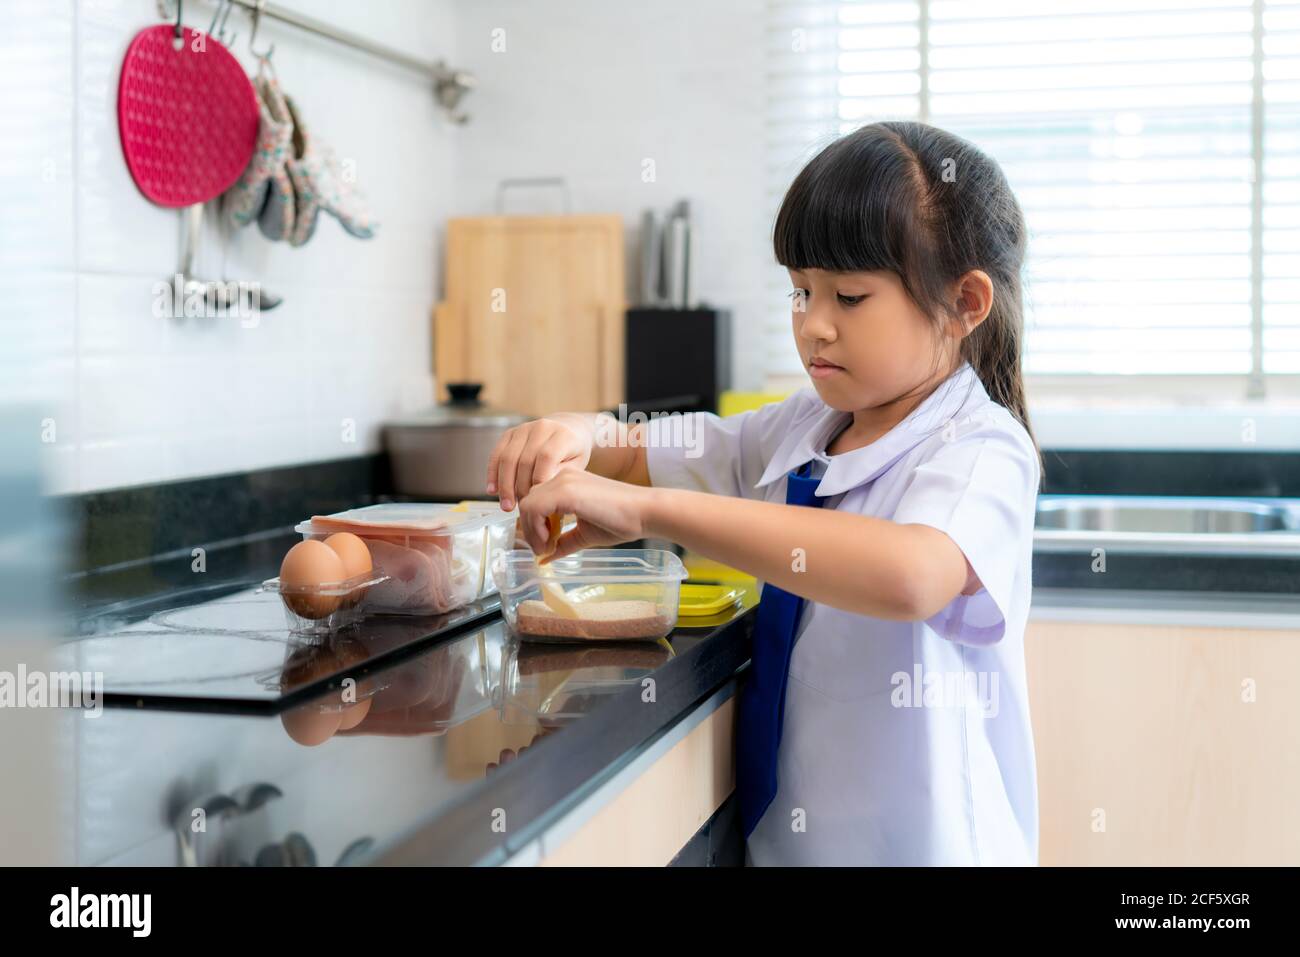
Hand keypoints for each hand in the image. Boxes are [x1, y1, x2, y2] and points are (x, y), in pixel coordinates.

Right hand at [485, 414, 593, 510]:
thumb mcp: (577, 466)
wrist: (568, 429)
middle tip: (520, 507)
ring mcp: (524, 428)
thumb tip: (540, 493)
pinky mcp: (510, 433)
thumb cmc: (573, 452)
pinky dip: (493, 473)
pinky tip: (493, 490)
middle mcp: (541, 428)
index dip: (539, 480)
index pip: (546, 457)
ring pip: (507, 458)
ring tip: (506, 504)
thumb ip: (560, 477)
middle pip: (524, 460)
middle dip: (520, 487)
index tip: (537, 500)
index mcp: (562, 435)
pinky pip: (497, 454)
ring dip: (504, 484)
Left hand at [517, 469, 657, 560]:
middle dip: (529, 529)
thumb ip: (564, 542)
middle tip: (543, 549)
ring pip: (527, 505)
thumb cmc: (621, 522)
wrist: (644, 514)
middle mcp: (562, 476)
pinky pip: (534, 509)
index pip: (535, 499)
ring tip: (547, 548)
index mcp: (566, 481)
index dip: (534, 524)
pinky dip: (536, 529)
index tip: (545, 545)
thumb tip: (545, 559)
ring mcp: (563, 481)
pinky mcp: (565, 491)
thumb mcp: (584, 533)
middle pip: (527, 501)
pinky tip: (551, 543)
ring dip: (532, 531)